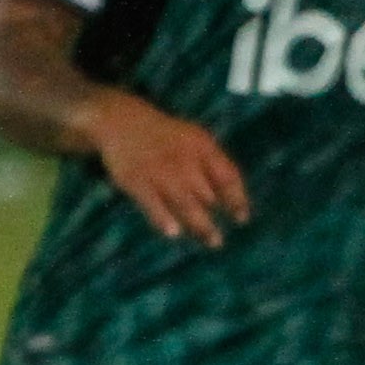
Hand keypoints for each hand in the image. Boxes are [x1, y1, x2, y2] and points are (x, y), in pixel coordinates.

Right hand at [74, 91, 248, 246]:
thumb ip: (212, 164)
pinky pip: (153, 204)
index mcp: (202, 146)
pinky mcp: (136, 180)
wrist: (122, 122)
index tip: (242, 219)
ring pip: (185, 203)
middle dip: (213, 218)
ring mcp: (160, 171)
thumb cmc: (165, 136)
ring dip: (200, 225)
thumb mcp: (194, 139)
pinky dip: (163, 218)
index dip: (237, 199)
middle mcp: (184, 159)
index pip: (227, 175)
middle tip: (218, 242)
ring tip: (211, 242)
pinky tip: (173, 233)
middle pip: (207, 195)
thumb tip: (229, 197)